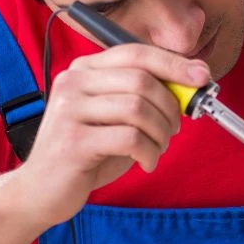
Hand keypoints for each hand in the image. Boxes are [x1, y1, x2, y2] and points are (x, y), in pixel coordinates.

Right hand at [12, 44, 210, 227]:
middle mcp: (73, 83)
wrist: (41, 190)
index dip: (174, 62)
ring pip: (138, 108)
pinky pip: (130, 139)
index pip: (136, 53)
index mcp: (84, 70)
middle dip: (171, 106)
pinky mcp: (72, 142)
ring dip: (161, 132)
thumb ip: (142, 97)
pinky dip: (150, 152)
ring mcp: (69, 111)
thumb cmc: (86, 153)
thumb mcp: (115, 117)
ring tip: (157, 148)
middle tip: (174, 129)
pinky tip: (146, 162)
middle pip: (141, 80)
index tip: (202, 76)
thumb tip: (191, 82)